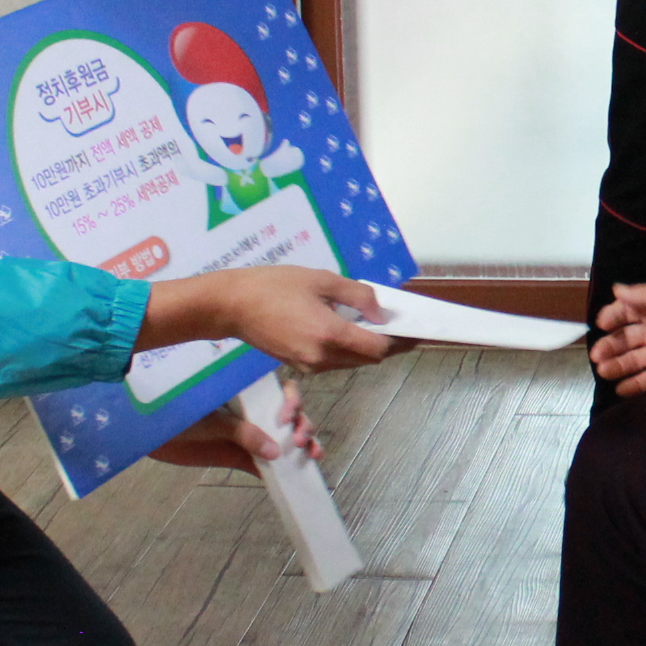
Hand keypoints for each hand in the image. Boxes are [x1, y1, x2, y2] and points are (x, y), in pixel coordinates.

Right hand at [139, 267, 404, 372]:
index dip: (399, 341)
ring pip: (351, 363)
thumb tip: (381, 313)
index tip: (414, 332)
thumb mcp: (321, 280)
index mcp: (329, 334)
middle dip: (387, 346)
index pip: (377, 348)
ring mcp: (309, 365)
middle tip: (402, 328)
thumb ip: (357, 296)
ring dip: (367, 349)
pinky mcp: (298, 366)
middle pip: (367, 359)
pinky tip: (349, 331)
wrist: (230, 306)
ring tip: (378, 328)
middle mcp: (322, 356)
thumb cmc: (274, 285)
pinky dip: (347, 351)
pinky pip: (333, 362)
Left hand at [150, 378, 320, 471]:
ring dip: (302, 445)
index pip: (279, 390)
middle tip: (302, 440)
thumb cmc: (176, 415)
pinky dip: (282, 470)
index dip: (291, 401)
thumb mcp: (209, 421)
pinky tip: (296, 475)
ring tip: (312, 455)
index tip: (286, 417)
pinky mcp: (240, 457)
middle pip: (289, 414)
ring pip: (283, 439)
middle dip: (303, 424)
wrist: (148, 435)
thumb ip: (241, 433)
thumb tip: (274, 451)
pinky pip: (266, 464)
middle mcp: (252, 410)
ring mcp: (248, 434)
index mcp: (245, 391)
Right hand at [591, 280, 645, 395]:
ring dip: (617, 366)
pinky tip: (620, 388)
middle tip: (596, 355)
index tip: (601, 324)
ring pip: (633, 361)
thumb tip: (616, 289)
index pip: (624, 314)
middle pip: (625, 340)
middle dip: (609, 347)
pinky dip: (634, 385)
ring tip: (603, 371)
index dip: (611, 319)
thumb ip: (642, 295)